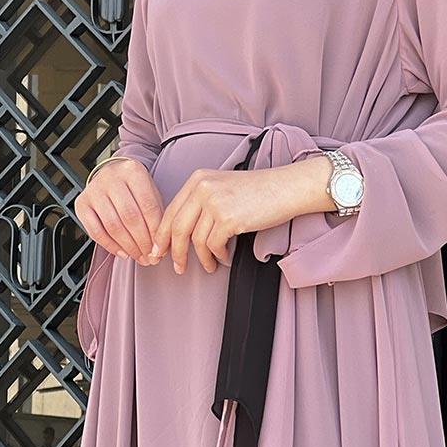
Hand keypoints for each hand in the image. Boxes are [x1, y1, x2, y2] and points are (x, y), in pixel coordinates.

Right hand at [75, 157, 163, 262]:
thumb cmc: (133, 186)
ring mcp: (93, 190)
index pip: (148, 205)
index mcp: (132, 170)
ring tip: (139, 257)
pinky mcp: (81, 204)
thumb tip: (160, 245)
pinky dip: (111, 246)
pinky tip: (123, 253)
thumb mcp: (149, 190)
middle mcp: (111, 177)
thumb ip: (156, 214)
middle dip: (142, 242)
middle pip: (130, 216)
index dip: (155, 230)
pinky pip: (96, 232)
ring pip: (113, 226)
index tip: (160, 248)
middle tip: (150, 257)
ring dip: (128, 247)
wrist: (110, 173)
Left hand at [151, 154, 331, 274]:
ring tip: (208, 265)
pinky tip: (224, 258)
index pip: (171, 211)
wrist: (287, 187)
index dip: (162, 235)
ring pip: (196, 240)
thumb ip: (200, 203)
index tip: (159, 251)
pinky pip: (214, 245)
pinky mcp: (229, 218)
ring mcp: (215, 202)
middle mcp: (203, 187)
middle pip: (177, 227)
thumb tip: (180, 232)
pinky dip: (218, 256)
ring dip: (202, 258)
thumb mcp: (222, 187)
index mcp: (198, 179)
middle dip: (175, 252)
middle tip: (177, 267)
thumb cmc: (259, 191)